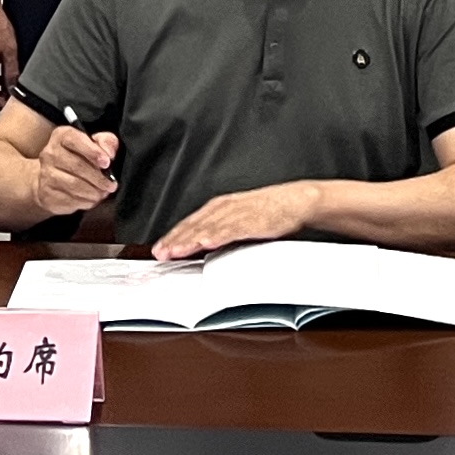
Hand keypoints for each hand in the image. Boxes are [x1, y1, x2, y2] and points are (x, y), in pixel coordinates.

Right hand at [32, 127, 118, 217]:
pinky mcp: (47, 194)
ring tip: (103, 193)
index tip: (107, 163)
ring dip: (94, 192)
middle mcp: (49, 153)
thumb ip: (106, 142)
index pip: (75, 140)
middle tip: (111, 184)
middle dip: (98, 178)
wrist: (51, 178)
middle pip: (77, 166)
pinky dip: (85, 201)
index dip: (93, 152)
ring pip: (74, 185)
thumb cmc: (78, 158)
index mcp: (61, 136)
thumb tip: (109, 153)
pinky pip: (69, 199)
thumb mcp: (95, 144)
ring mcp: (46, 174)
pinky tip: (91, 199)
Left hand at [152, 179, 321, 258]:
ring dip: (190, 239)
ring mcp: (238, 213)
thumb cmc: (268, 212)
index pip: (190, 223)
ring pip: (209, 227)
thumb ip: (220, 231)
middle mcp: (225, 208)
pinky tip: (206, 242)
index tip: (158, 249)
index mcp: (219, 207)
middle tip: (160, 253)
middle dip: (175, 240)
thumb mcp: (238, 219)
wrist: (295, 201)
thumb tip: (200, 247)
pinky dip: (218, 235)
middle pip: (194, 225)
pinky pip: (232, 229)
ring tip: (175, 251)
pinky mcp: (253, 219)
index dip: (173, 236)